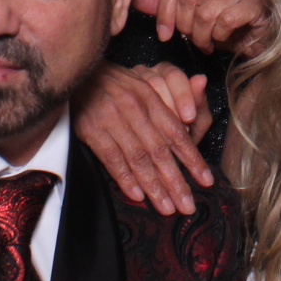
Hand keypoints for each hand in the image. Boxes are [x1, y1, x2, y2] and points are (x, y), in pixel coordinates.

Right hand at [74, 61, 211, 215]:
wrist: (75, 72)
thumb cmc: (113, 84)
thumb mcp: (142, 86)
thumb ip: (167, 104)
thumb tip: (193, 118)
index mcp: (150, 98)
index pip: (176, 133)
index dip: (192, 158)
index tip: (206, 180)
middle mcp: (135, 108)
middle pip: (160, 151)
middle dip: (176, 181)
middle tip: (188, 206)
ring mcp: (113, 119)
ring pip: (138, 158)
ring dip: (154, 186)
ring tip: (167, 208)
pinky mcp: (92, 129)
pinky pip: (112, 157)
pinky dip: (125, 178)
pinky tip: (137, 195)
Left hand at [132, 0, 270, 55]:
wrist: (259, 39)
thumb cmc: (225, 27)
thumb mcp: (190, 17)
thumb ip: (165, 6)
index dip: (164, 11)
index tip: (164, 34)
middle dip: (185, 26)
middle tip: (192, 38)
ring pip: (206, 12)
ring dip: (202, 36)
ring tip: (207, 42)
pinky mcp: (257, 2)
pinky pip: (226, 20)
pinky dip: (219, 36)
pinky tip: (223, 39)